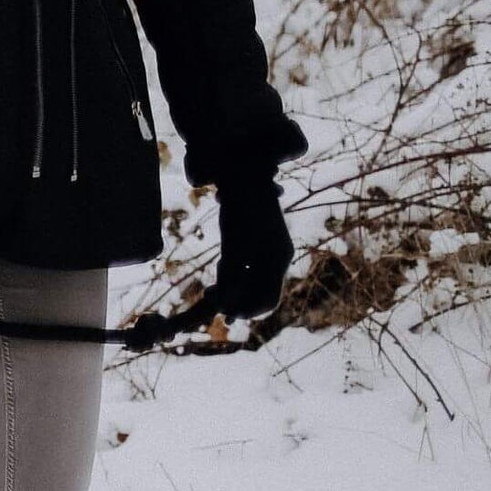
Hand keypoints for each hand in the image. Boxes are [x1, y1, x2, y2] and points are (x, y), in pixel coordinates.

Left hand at [207, 179, 292, 320]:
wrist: (242, 174)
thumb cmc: (240, 208)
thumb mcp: (234, 245)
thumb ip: (232, 277)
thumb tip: (225, 306)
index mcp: (279, 259)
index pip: (268, 299)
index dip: (246, 311)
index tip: (224, 316)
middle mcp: (277, 258)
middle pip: (259, 293)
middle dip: (237, 300)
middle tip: (211, 298)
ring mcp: (268, 251)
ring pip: (251, 282)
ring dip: (233, 288)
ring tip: (211, 287)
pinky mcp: (255, 244)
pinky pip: (246, 268)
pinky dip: (233, 274)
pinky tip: (220, 269)